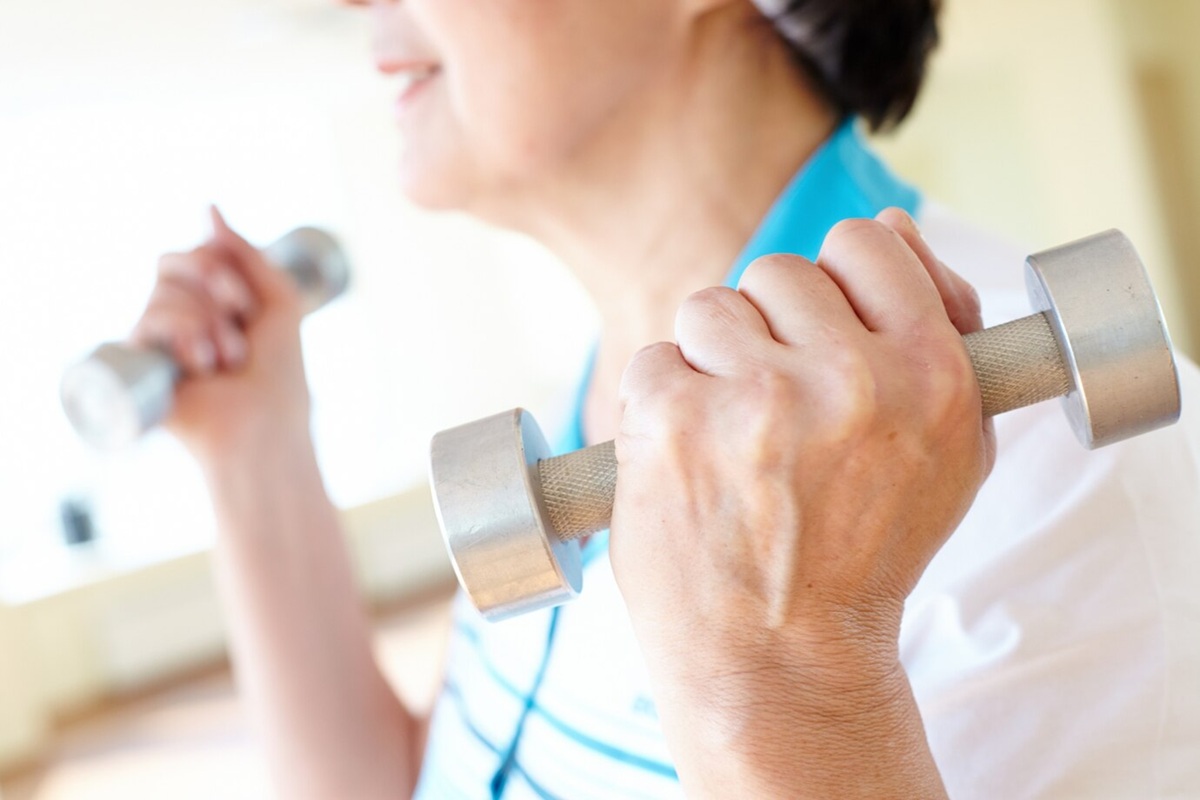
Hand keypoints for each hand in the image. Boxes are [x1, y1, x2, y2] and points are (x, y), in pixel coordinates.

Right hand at [131, 207, 310, 461]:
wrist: (266, 424)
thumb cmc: (281, 375)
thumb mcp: (280, 301)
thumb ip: (247, 253)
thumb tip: (208, 208)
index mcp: (211, 301)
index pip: (194, 252)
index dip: (221, 265)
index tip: (247, 304)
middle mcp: (179, 316)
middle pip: (171, 262)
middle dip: (215, 288)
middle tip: (239, 328)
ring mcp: (156, 340)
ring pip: (164, 293)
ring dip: (209, 325)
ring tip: (226, 363)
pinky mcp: (140, 363)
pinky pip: (147, 319)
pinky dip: (184, 335)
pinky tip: (202, 366)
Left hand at [610, 208, 993, 796]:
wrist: (783, 659)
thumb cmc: (865, 555)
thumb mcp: (948, 452)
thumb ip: (938, 329)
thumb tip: (888, 221)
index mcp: (928, 375)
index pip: (867, 244)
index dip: (840, 283)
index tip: (823, 333)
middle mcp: (848, 379)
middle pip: (780, 272)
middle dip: (770, 331)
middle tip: (773, 409)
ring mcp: (755, 398)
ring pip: (709, 308)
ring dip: (711, 362)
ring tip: (729, 438)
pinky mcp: (673, 421)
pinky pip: (653, 359)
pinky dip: (659, 403)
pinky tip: (686, 458)